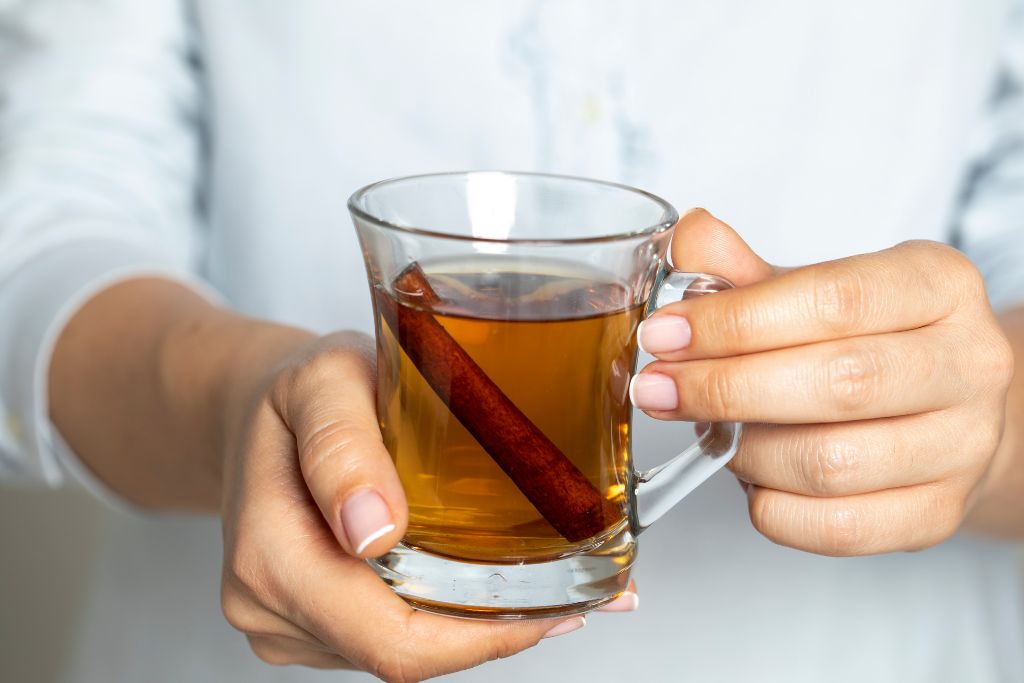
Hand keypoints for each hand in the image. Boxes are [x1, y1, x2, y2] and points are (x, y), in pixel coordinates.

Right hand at [218, 331, 619, 680]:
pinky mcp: (308, 622)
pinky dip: (439, 614)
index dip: (478, 637)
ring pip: (398, 650)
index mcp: (271, 555)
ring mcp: (286, 620)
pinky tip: (479, 580)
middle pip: (402, 655)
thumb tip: (373, 528)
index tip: (550, 606)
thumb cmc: (295, 393)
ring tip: (537, 584)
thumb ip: (342, 445)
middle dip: (492, 632)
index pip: (387, 638)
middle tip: (572, 596)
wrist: (255, 409)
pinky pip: (385, 634)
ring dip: (469, 624)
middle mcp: (268, 603)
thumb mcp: (321, 381)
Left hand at [630, 209, 1014, 555]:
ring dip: (745, 452)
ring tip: (711, 432)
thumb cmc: (865, 340)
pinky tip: (751, 479)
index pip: (834, 300)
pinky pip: (838, 528)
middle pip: (838, 384)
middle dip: (725, 388)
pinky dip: (772, 508)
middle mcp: (969, 363)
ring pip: (833, 463)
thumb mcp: (811, 288)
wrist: (941, 406)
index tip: (665, 335)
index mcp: (938, 284)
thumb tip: (688, 239)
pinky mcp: (940, 513)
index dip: (736, 322)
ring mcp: (963, 446)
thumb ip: (744, 270)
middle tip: (658, 389)